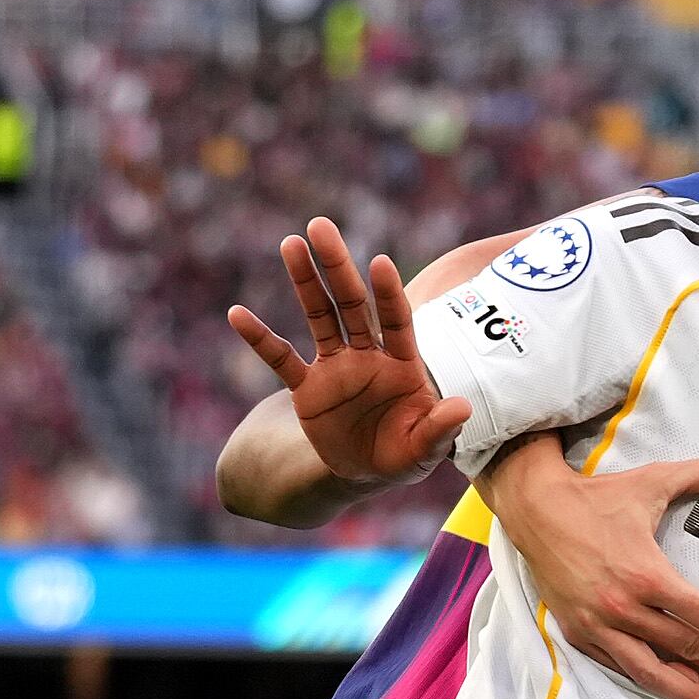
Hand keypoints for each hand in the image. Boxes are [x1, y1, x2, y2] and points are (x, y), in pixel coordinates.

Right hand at [225, 217, 469, 486]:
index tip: (380, 264)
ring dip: (305, 281)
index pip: (396, 321)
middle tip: (320, 226)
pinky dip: (259, 339)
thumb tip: (462, 408)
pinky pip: (281, 358)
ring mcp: (336, 366)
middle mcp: (368, 354)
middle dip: (337, 266)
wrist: (367, 472)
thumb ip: (439, 429)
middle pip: (353, 303)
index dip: (388, 294)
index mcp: (402, 363)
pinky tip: (237, 314)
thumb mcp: (424, 449)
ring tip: (291, 243)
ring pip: (319, 316)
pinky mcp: (308, 387)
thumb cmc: (404, 454)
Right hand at [491, 451, 698, 698]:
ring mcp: (599, 625)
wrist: (534, 509)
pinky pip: (621, 666)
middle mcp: (625, 608)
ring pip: (653, 672)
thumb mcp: (654, 479)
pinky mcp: (579, 634)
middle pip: (689, 651)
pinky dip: (650, 681)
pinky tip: (675, 688)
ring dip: (690, 694)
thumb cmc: (597, 496)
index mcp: (648, 575)